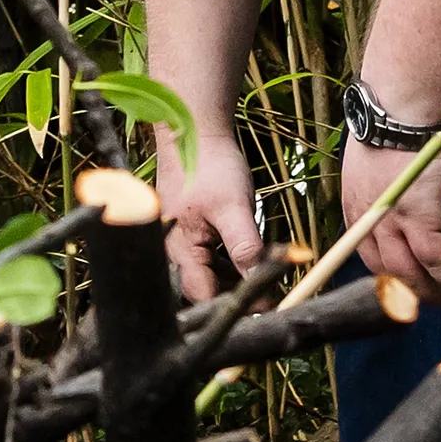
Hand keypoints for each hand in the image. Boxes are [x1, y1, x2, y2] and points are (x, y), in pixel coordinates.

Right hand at [156, 124, 260, 303]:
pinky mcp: (184, 234)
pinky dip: (225, 264)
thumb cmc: (211, 165)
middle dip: (235, 295)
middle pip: (203, 290)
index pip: (204, 297)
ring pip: (205, 276)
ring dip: (232, 280)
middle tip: (269, 295)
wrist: (194, 131)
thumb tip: (261, 285)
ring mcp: (176, 243)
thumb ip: (245, 247)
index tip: (267, 311)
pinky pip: (204, 261)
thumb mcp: (234, 207)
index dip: (235, 308)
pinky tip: (244, 259)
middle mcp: (170, 252)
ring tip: (262, 277)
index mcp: (177, 249)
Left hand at [338, 134, 440, 297]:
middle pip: (385, 271)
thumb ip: (381, 186)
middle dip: (407, 295)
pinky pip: (435, 260)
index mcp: (355, 205)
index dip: (386, 274)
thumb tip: (399, 197)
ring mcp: (392, 221)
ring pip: (409, 274)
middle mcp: (367, 220)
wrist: (403, 106)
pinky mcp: (421, 217)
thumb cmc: (393, 120)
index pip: (365, 252)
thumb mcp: (372, 158)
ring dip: (432, 294)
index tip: (401, 287)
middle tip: (429, 306)